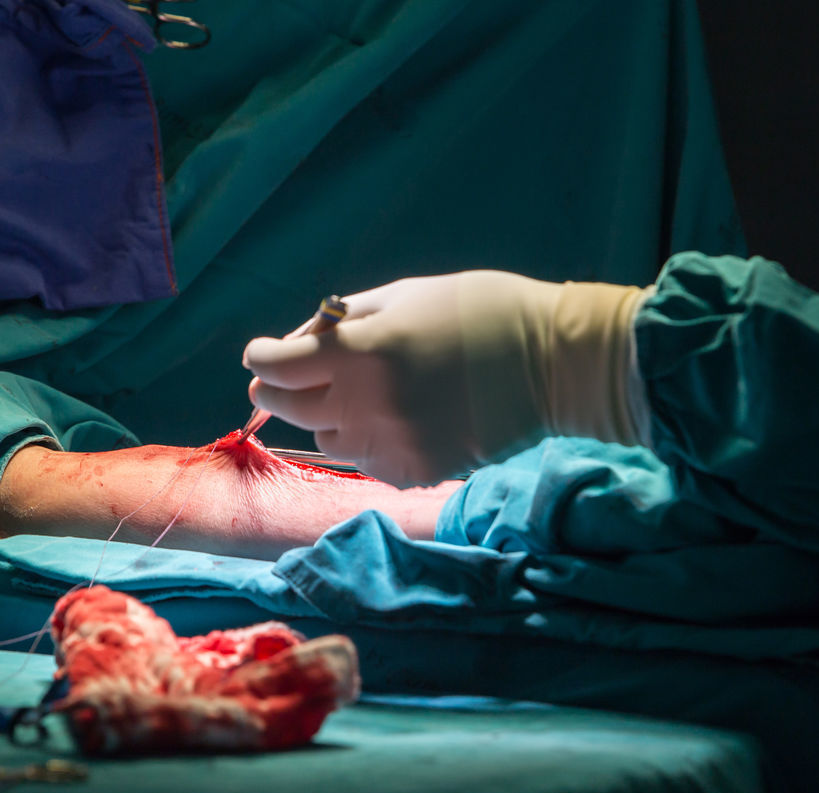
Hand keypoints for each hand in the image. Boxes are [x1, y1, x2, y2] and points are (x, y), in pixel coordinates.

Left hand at [242, 271, 650, 486]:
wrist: (555, 364)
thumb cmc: (481, 312)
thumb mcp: (406, 295)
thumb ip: (343, 321)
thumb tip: (296, 346)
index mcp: (362, 351)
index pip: (274, 365)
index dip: (263, 356)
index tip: (265, 353)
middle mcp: (365, 404)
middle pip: (286, 406)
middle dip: (275, 390)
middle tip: (279, 380)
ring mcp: (389, 445)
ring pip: (324, 439)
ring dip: (324, 417)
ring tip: (349, 396)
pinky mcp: (414, 472)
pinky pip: (365, 462)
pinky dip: (366, 443)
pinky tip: (390, 421)